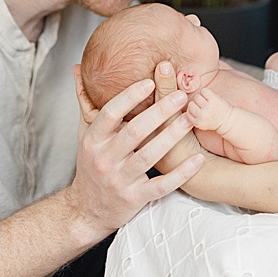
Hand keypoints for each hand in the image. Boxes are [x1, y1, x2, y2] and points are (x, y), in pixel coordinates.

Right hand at [66, 65, 201, 241]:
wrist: (86, 210)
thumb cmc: (92, 164)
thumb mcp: (85, 134)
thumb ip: (86, 101)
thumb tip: (79, 67)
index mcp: (93, 140)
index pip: (110, 114)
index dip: (129, 97)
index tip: (150, 81)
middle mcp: (105, 159)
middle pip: (134, 132)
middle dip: (159, 112)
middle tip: (181, 95)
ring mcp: (120, 180)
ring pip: (149, 156)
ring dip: (172, 137)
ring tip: (190, 119)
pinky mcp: (135, 198)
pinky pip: (162, 185)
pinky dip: (181, 173)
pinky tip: (198, 159)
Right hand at [185, 84, 232, 133]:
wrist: (227, 120)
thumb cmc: (211, 121)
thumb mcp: (197, 123)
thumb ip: (188, 117)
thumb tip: (174, 105)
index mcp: (197, 123)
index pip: (186, 112)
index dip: (191, 111)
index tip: (197, 112)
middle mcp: (202, 115)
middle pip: (190, 104)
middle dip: (195, 104)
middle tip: (203, 107)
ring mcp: (208, 107)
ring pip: (196, 97)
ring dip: (201, 98)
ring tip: (207, 102)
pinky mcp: (214, 99)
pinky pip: (204, 91)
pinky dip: (206, 92)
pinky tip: (210, 97)